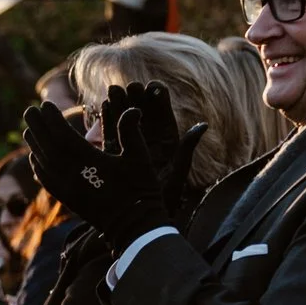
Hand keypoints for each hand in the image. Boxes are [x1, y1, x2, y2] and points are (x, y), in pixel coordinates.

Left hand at [21, 100, 169, 246]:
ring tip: (28, 130)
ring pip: (43, 162)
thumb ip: (132, 132)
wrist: (133, 226)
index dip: (53, 119)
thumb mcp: (141, 158)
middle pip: (48, 146)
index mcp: (89, 160)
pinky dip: (37, 166)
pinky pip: (45, 180)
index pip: (63, 134)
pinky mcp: (66, 199)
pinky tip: (34, 158)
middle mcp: (72, 173)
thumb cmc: (141, 189)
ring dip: (34, 144)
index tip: (45, 104)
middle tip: (29, 111)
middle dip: (38, 127)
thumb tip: (131, 109)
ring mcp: (66, 187)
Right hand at [106, 82, 208, 223]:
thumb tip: (202, 126)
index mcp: (168, 146)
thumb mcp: (177, 172)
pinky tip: (103, 106)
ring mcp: (131, 148)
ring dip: (120, 106)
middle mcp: (150, 144)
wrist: (141, 220)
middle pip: (144, 116)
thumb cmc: (163, 199)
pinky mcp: (115, 156)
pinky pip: (111, 134)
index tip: (154, 86)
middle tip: (131, 84)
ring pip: (126, 122)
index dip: (160, 101)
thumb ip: (186, 149)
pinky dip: (107, 120)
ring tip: (114, 90)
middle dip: (137, 99)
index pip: (164, 118)